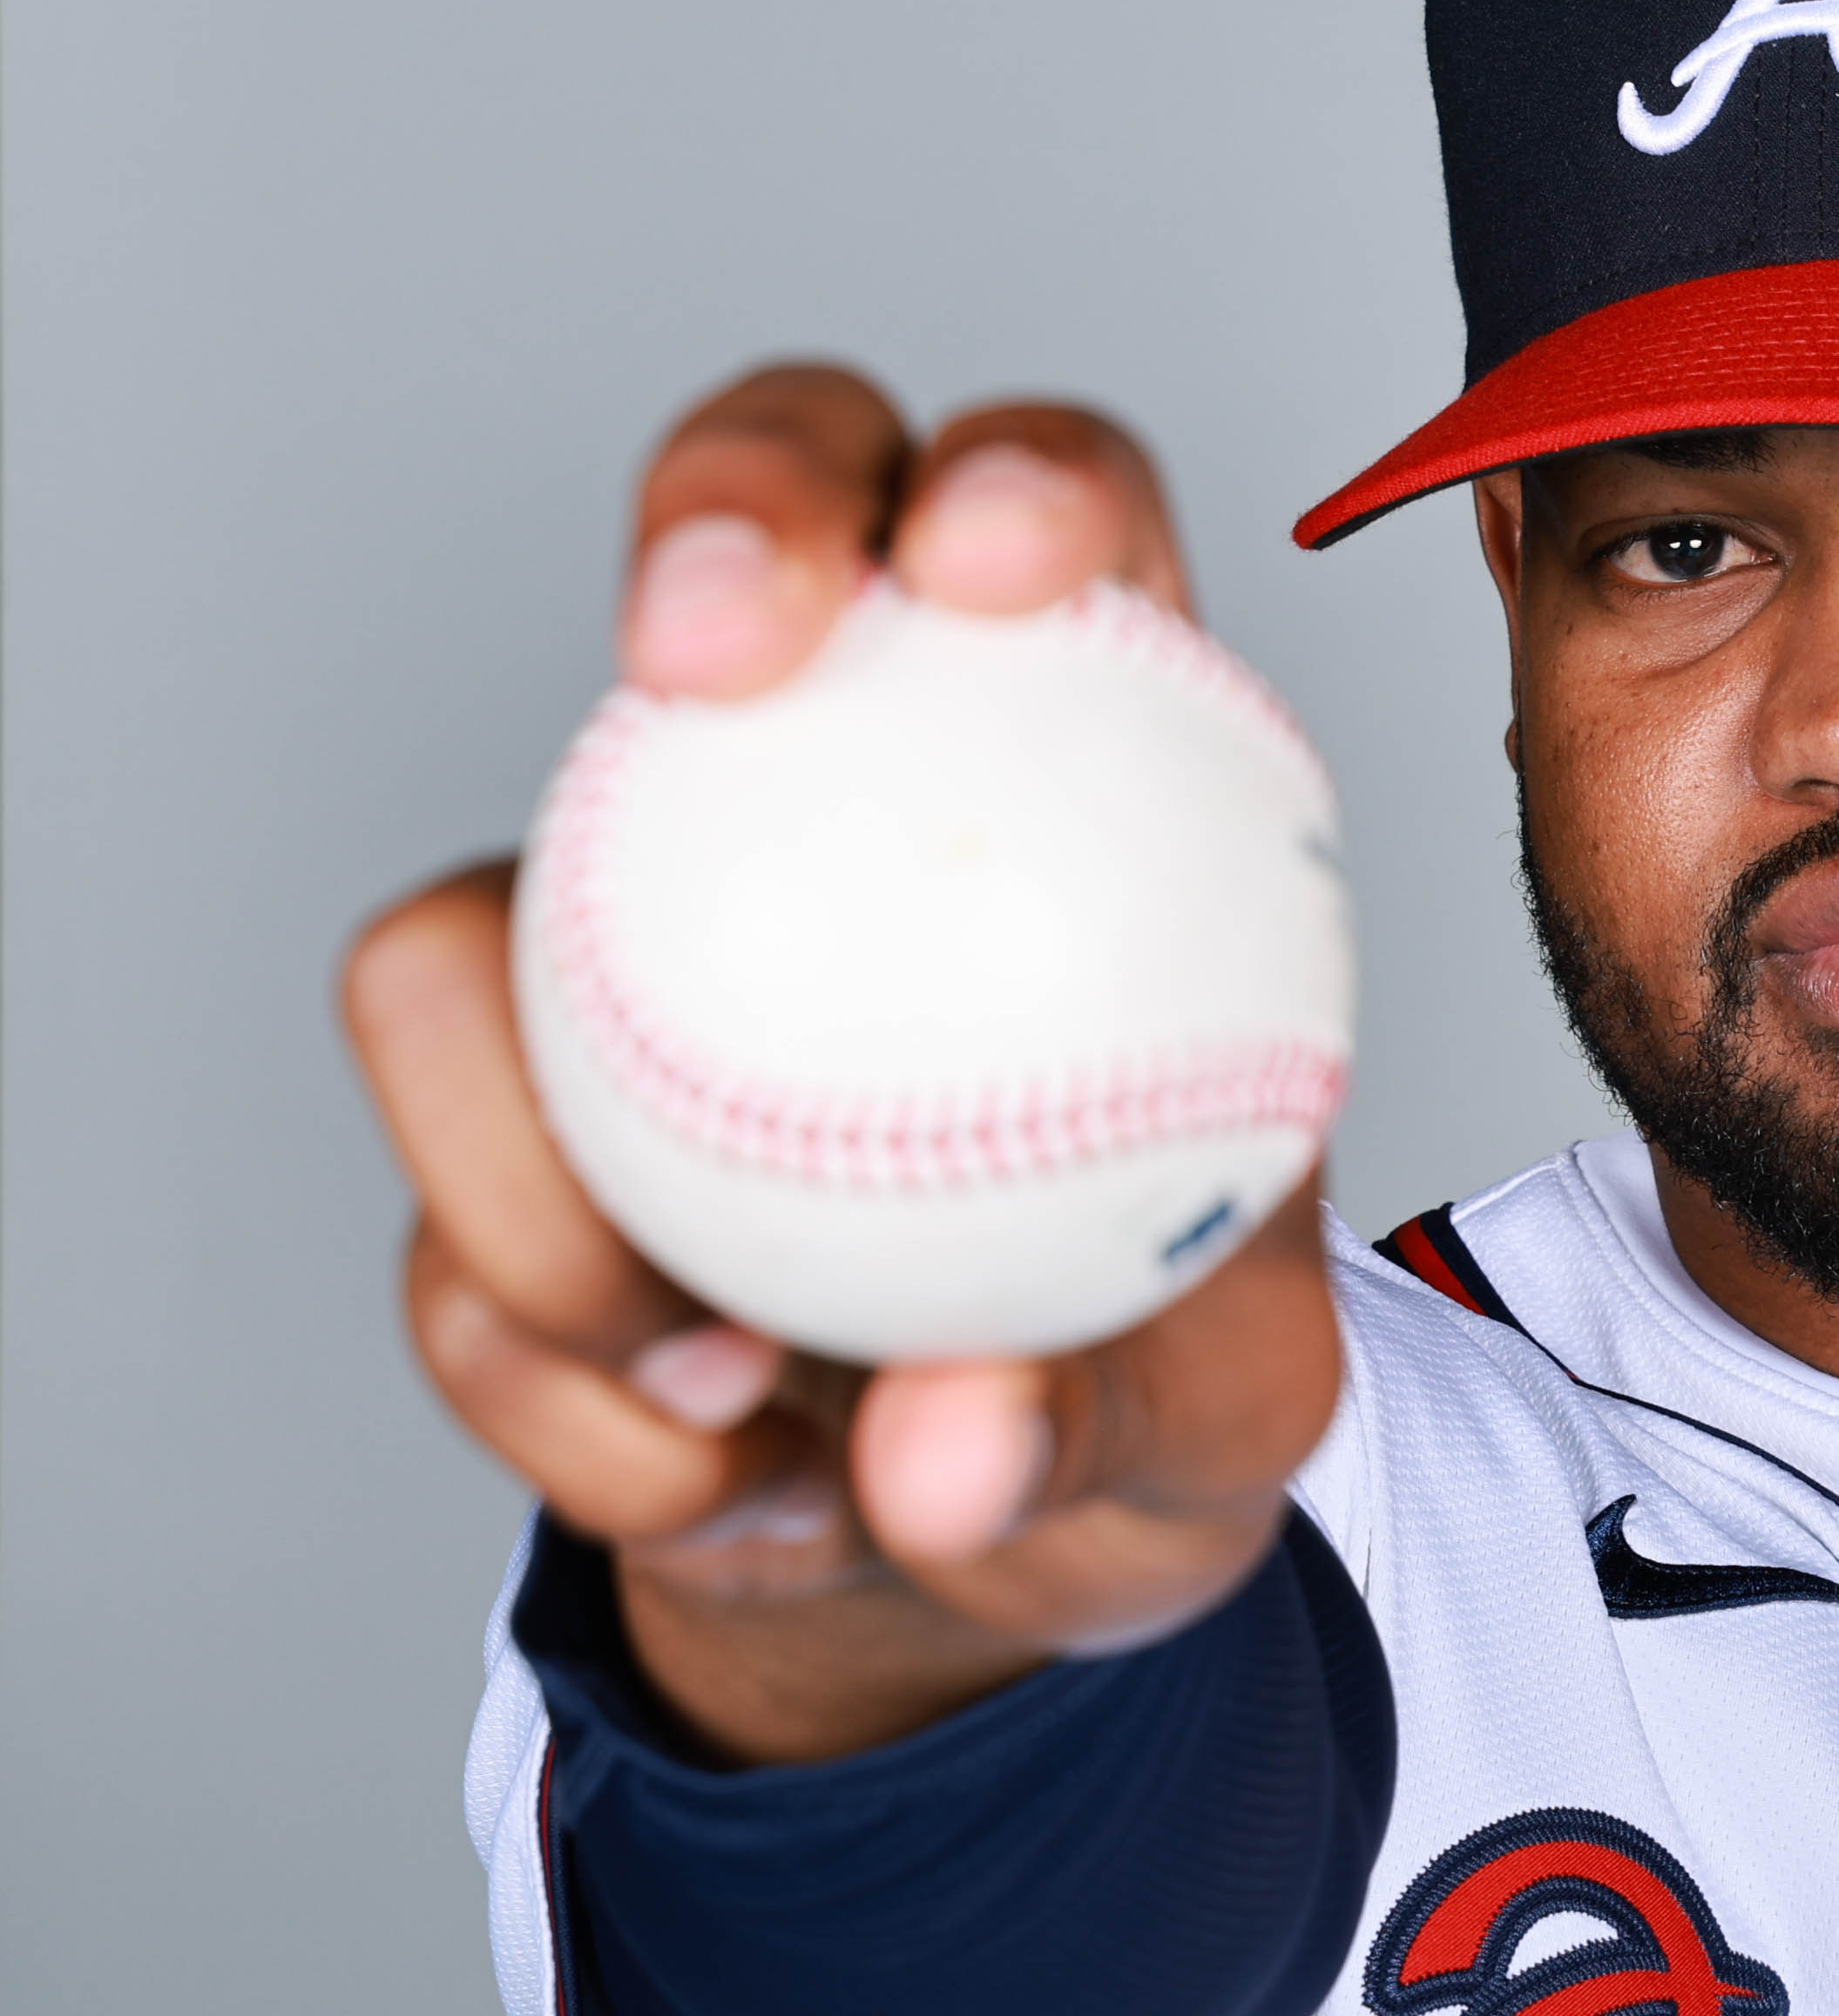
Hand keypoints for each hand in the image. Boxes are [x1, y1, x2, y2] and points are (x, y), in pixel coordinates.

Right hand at [341, 366, 1346, 1764]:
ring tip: (739, 1381)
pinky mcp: (485, 1123)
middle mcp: (828, 799)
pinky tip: (719, 1473)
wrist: (985, 1532)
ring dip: (551, 1197)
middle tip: (702, 666)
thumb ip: (1113, 1411)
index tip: (994, 570)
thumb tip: (946, 1446)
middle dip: (719, 513)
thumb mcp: (1218, 1425)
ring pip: (461, 937)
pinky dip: (563, 1391)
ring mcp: (619, 941)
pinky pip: (444, 1235)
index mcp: (1080, 784)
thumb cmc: (1143, 1384)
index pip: (1061, 532)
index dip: (1016, 482)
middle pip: (751, 525)